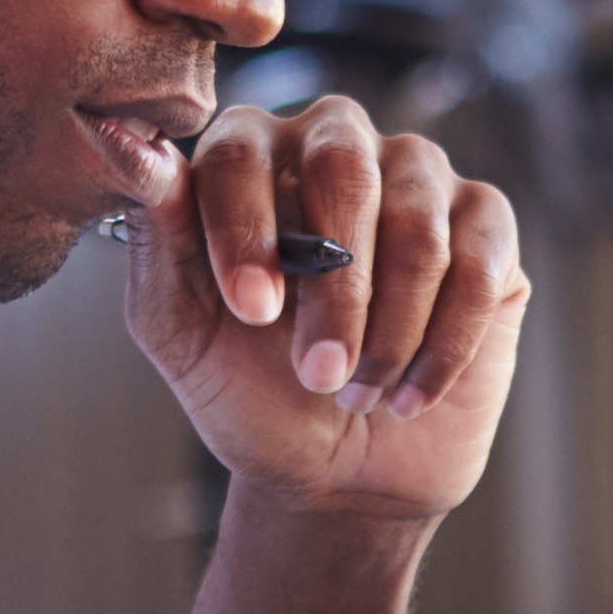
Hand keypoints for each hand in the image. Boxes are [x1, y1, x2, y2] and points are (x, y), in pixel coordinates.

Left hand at [99, 96, 528, 525]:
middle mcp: (338, 145)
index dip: (247, 229)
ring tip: (357, 394)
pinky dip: (442, 345)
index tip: (252, 313)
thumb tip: (124, 141)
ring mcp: (420, 180)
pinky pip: (479, 264)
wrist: (338, 472)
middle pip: (344, 167)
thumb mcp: (182, 328)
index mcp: (252, 155)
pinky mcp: (488, 228)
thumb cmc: (252, 392)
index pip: (242, 151)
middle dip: (334, 288)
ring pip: (417, 226)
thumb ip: (157, 236)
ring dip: (388, 330)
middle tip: (318, 374)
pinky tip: (407, 396)